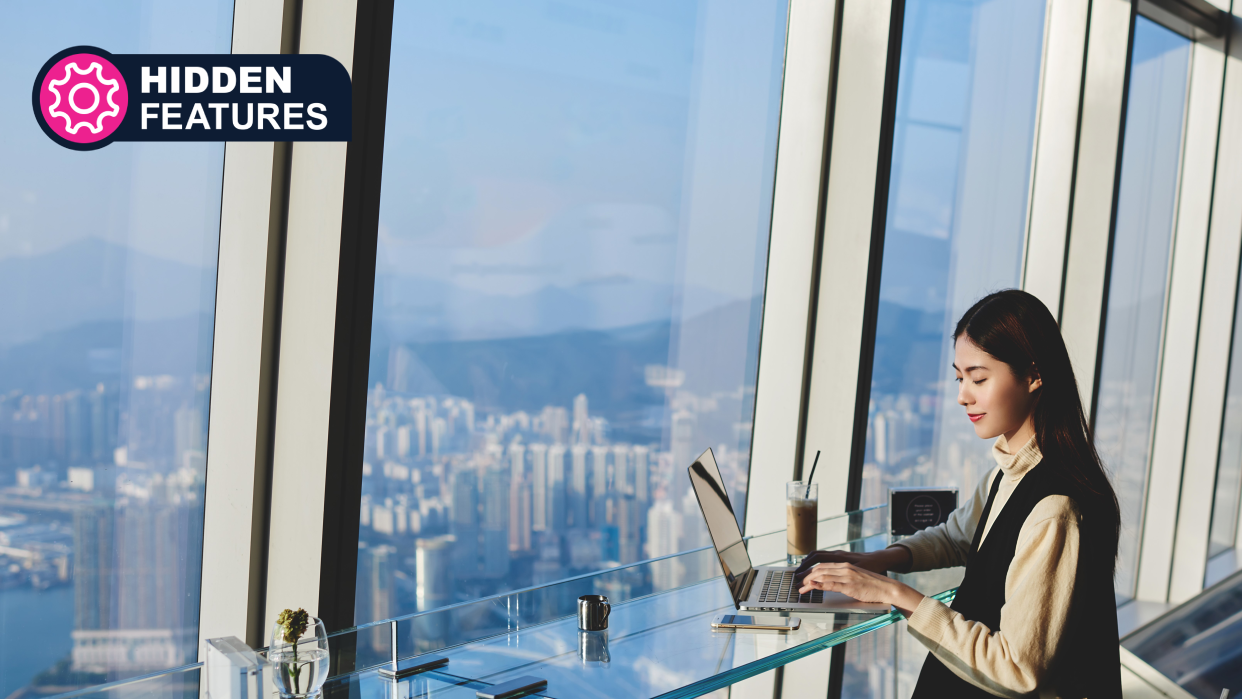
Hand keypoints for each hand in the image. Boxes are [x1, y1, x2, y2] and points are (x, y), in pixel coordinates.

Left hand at [797, 562, 924, 615]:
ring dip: (808, 583)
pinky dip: (819, 585)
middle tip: (797, 583)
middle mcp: (845, 568)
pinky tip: (811, 586)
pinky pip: (831, 584)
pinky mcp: (850, 585)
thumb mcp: (856, 578)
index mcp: (846, 565)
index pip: (822, 565)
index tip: (801, 575)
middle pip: (819, 569)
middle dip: (805, 576)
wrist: (888, 588)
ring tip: (800, 588)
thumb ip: (844, 578)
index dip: (810, 570)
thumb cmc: (873, 585)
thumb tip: (833, 582)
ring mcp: (847, 576)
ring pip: (822, 576)